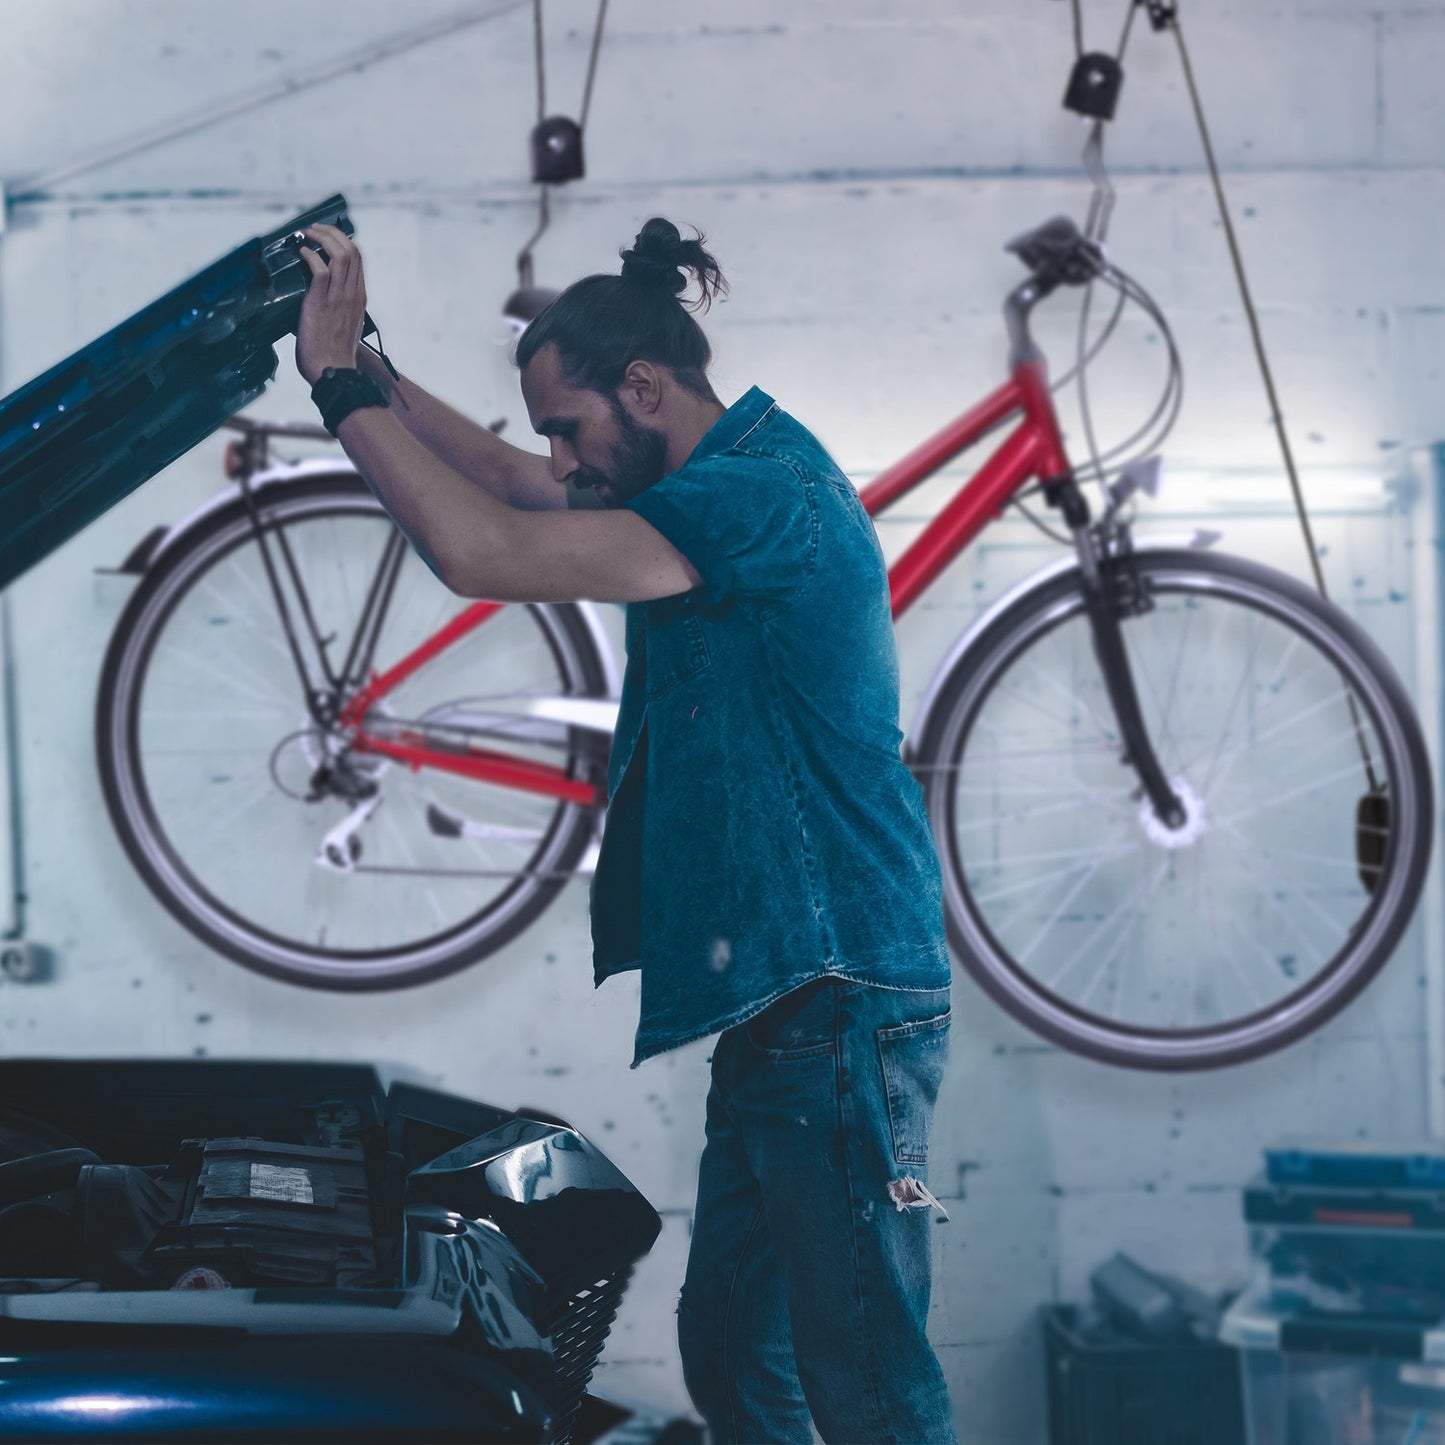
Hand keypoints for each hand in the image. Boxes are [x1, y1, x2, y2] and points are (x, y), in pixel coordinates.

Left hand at [294, 222, 367, 385]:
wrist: (333, 373)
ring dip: (322, 238)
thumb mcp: (344, 326)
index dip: (343, 241)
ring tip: (308, 234)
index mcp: (359, 298)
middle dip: (332, 232)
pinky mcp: (321, 303)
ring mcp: (339, 298)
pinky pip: (320, 269)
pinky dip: (311, 256)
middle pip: (351, 250)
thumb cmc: (334, 355)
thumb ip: (337, 308)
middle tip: (315, 229)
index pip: (358, 259)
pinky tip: (302, 253)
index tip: (327, 236)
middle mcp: (352, 294)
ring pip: (339, 254)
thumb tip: (317, 296)